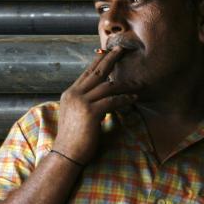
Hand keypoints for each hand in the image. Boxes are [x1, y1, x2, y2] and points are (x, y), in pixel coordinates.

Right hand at [54, 45, 135, 164]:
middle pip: (95, 72)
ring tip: (137, 81)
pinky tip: (133, 98)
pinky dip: (124, 99)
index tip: (107, 51)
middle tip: (121, 49)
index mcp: (69, 94)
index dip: (98, 61)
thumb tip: (99, 99)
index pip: (86, 73)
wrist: (66, 154)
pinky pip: (112, 101)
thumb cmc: (72, 138)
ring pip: (106, 86)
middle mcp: (74, 94)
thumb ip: (84, 103)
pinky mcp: (91, 112)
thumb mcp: (74, 115)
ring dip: (124, 84)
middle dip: (110, 59)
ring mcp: (81, 102)